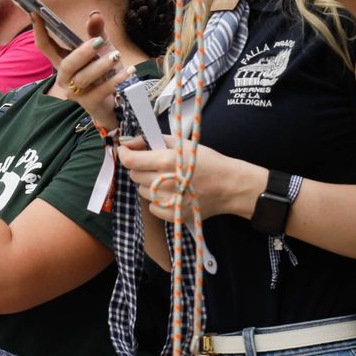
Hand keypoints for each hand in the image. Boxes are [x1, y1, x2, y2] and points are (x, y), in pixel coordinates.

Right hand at [42, 13, 129, 130]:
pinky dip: (114, 80)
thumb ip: (96, 32)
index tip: (35, 12)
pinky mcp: (89, 103)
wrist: (115, 101)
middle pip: (66, 65)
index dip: (39, 30)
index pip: (45, 46)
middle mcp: (65, 77)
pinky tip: (127, 71)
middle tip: (99, 42)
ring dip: (100, 66)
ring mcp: (75, 92)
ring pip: (83, 78)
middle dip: (82, 53)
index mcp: (62, 61)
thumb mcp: (101, 49)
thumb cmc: (104, 72)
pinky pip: (100, 91)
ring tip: (116, 56)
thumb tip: (95, 14)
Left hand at [120, 137, 266, 219]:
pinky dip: (157, 200)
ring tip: (167, 179)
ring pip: (143, 191)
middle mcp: (165, 183)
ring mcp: (168, 201)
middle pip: (134, 176)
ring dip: (149, 184)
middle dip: (140, 167)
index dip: (124, 153)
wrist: (230, 186)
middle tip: (153, 164)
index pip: (130, 160)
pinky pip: (153, 207)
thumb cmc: (209, 162)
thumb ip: (156, 140)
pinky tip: (172, 193)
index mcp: (166, 162)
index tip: (126, 150)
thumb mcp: (184, 143)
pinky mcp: (173, 215)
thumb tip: (134, 142)